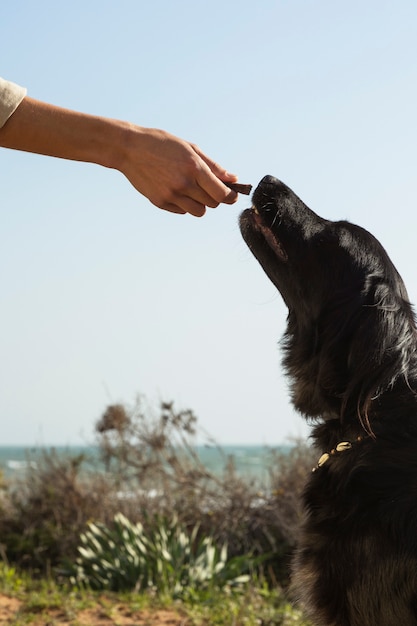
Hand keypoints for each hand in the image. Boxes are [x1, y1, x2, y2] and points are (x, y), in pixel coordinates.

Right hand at [118, 127, 238, 216]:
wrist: (129, 149)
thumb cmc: (162, 144)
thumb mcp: (190, 148)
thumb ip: (213, 166)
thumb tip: (232, 178)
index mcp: (194, 168)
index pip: (221, 193)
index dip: (231, 196)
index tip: (232, 195)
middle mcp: (184, 184)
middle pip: (212, 204)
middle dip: (215, 197)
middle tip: (209, 187)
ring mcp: (171, 195)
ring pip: (199, 211)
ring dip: (200, 203)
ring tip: (192, 189)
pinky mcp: (160, 202)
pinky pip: (182, 211)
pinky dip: (184, 204)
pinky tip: (175, 189)